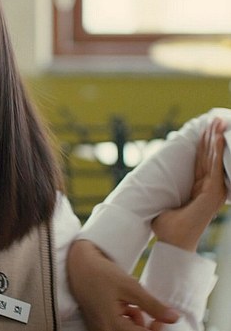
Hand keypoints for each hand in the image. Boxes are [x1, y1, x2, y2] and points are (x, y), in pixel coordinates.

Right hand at [67, 240, 179, 330]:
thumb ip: (153, 306)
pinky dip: (126, 320)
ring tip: (136, 307)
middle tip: (153, 315)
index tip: (162, 318)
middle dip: (146, 328)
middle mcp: (104, 329)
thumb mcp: (131, 287)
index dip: (157, 330)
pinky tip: (127, 307)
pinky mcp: (97, 322)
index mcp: (112, 325)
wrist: (78, 264)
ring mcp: (99, 327)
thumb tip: (174, 318)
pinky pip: (116, 327)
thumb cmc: (102, 274)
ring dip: (136, 324)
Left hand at [152, 118, 226, 251]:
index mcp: (199, 190)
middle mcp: (208, 188)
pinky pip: (214, 167)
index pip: (203, 163)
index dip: (204, 146)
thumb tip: (144, 188)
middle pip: (209, 157)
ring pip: (214, 159)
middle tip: (214, 119)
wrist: (173, 241)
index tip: (205, 130)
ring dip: (215, 139)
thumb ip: (161, 194)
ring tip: (217, 123)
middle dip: (211, 137)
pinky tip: (217, 138)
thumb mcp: (162, 205)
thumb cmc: (167, 228)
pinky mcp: (212, 192)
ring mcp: (212, 190)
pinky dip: (216, 151)